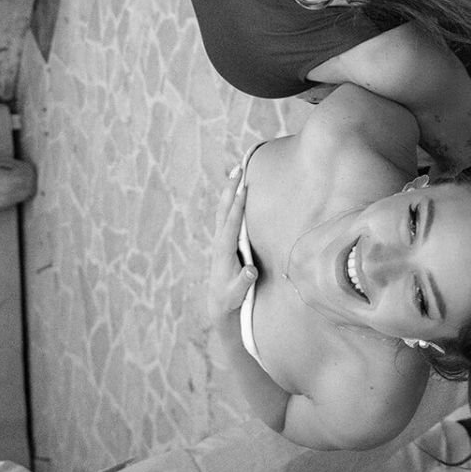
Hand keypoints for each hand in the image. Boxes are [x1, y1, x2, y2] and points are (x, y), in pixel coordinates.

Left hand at [208, 171, 256, 327]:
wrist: (219, 303)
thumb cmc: (230, 298)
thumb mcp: (237, 292)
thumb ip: (243, 281)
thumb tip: (251, 270)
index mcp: (224, 250)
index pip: (231, 224)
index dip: (237, 207)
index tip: (243, 189)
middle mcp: (220, 241)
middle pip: (224, 210)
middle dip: (231, 188)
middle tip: (238, 168)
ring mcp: (221, 239)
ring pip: (224, 209)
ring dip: (230, 189)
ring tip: (236, 171)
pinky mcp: (224, 240)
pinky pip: (226, 214)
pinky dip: (230, 199)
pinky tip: (236, 189)